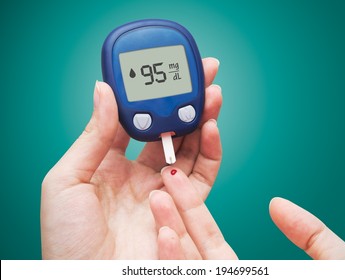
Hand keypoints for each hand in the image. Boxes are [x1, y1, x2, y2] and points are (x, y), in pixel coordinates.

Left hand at [41, 58, 221, 258]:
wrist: (85, 279)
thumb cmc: (66, 237)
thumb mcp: (67, 180)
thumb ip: (93, 136)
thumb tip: (104, 91)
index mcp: (111, 163)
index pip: (139, 121)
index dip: (153, 97)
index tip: (164, 75)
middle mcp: (140, 174)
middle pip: (171, 131)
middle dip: (188, 103)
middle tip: (202, 78)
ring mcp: (163, 190)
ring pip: (191, 149)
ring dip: (203, 121)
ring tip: (211, 98)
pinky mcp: (180, 208)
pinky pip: (202, 177)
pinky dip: (210, 152)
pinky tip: (211, 130)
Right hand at [154, 175, 344, 259]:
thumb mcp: (331, 261)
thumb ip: (309, 233)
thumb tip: (277, 204)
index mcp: (244, 275)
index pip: (209, 239)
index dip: (194, 210)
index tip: (179, 183)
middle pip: (192, 246)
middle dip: (175, 213)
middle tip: (162, 181)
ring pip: (184, 264)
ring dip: (167, 232)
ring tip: (157, 199)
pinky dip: (173, 262)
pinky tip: (166, 236)